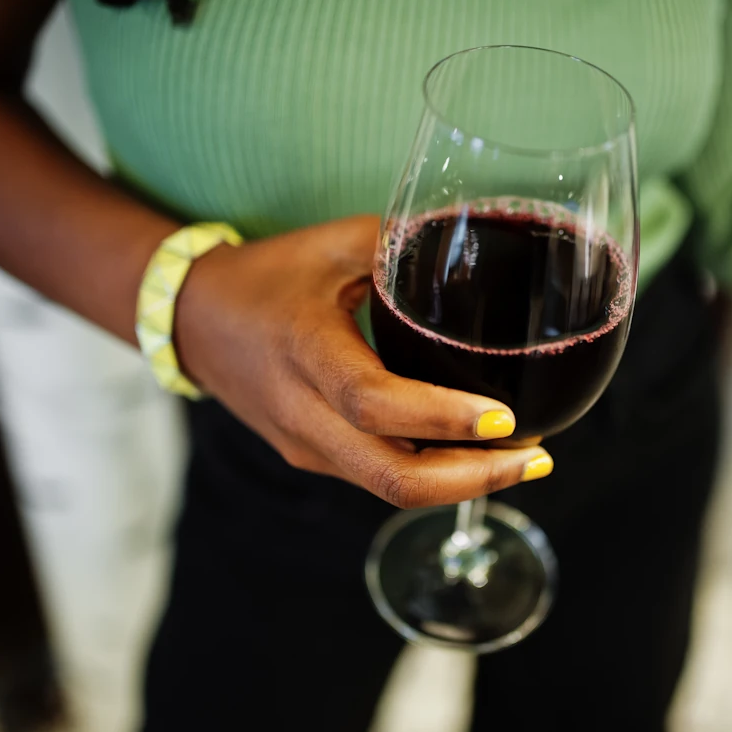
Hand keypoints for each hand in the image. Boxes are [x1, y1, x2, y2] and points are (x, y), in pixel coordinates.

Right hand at [173, 216, 552, 507]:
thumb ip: (405, 247)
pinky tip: (474, 455)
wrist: (193, 320)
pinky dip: (432, 474)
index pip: (376, 403)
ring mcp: (305, 444)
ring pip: (388, 486)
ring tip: (523, 460)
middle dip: (474, 478)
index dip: (443, 417)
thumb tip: (481, 245)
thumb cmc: (267, 274)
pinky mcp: (311, 456)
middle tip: (538, 458)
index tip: (506, 418)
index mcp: (304, 352)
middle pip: (392, 476)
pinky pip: (377, 476)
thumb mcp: (334, 244)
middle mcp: (302, 413)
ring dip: (460, 483)